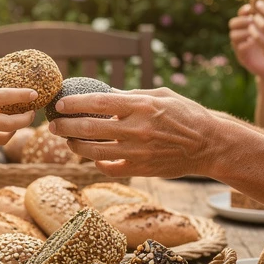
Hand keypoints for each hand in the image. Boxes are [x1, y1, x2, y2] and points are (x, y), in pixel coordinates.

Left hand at [48, 88, 215, 178]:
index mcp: (141, 106)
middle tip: (53, 125)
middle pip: (89, 128)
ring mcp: (138, 152)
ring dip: (75, 146)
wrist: (210, 145)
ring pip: (94, 152)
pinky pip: (110, 169)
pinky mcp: (141, 170)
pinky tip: (93, 158)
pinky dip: (97, 164)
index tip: (60, 104)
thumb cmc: (186, 114)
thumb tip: (103, 94)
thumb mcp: (161, 95)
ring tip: (67, 141)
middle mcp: (136, 129)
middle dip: (65, 127)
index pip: (98, 103)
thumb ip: (131, 95)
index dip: (74, 104)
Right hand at [229, 5, 263, 77]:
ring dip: (242, 31)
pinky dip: (244, 43)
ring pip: (233, 34)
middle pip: (233, 22)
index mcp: (252, 25)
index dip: (244, 9)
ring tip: (251, 29)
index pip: (242, 14)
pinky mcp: (242, 56)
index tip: (252, 7)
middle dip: (242, 19)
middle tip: (252, 19)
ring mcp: (242, 45)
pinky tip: (252, 41)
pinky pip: (238, 47)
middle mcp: (244, 34)